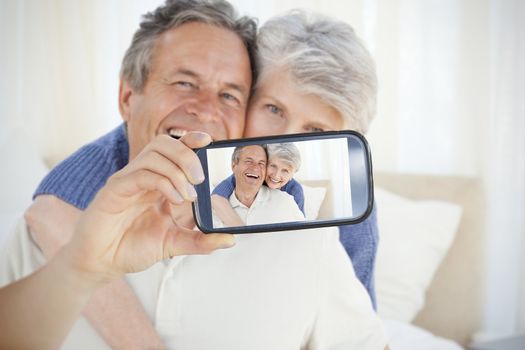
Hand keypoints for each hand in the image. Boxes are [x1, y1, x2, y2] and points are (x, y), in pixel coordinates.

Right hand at [61, 132, 234, 284]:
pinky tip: (174, 199)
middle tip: (200, 178)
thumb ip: (201, 241)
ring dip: (177, 171)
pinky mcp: (115, 190)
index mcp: (156, 182)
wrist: (102, 263)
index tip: (209, 141)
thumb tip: (230, 240)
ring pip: (153, 154)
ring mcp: (127, 181)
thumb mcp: (174, 243)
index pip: (173, 149)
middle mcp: (141, 176)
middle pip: (164, 144)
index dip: (190, 140)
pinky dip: (162, 182)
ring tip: (188, 195)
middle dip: (187, 154)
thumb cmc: (131, 247)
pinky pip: (141, 174)